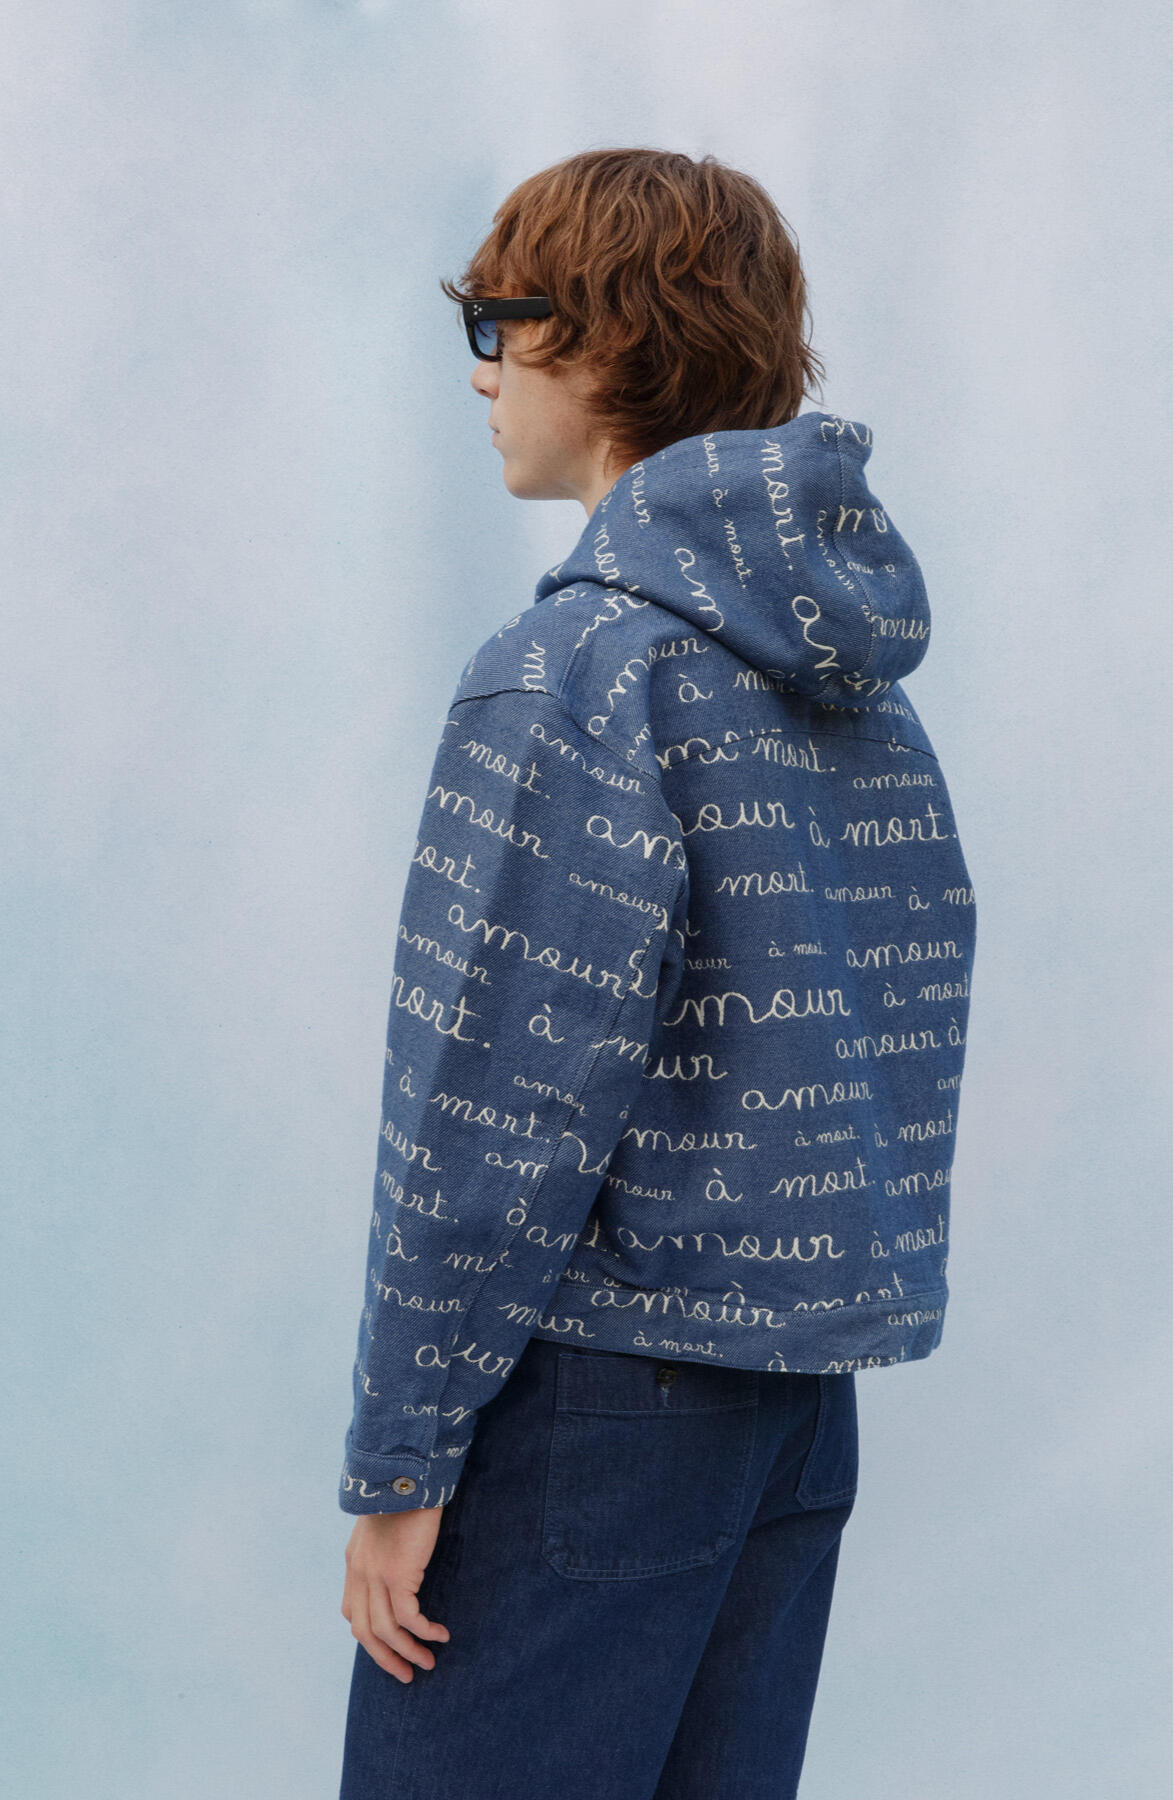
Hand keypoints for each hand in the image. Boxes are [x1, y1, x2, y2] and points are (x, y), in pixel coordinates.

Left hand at [341, 1506, 450, 1682]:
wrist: (408, 1472)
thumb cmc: (406, 1493)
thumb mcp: (386, 1522)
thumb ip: (385, 1545)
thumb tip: (402, 1560)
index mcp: (355, 1561)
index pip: (352, 1611)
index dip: (370, 1634)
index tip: (392, 1646)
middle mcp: (360, 1573)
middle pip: (364, 1632)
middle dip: (385, 1658)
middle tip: (406, 1674)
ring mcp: (375, 1575)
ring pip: (386, 1632)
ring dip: (408, 1652)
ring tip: (429, 1663)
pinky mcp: (398, 1574)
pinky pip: (409, 1618)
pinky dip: (424, 1632)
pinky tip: (440, 1635)